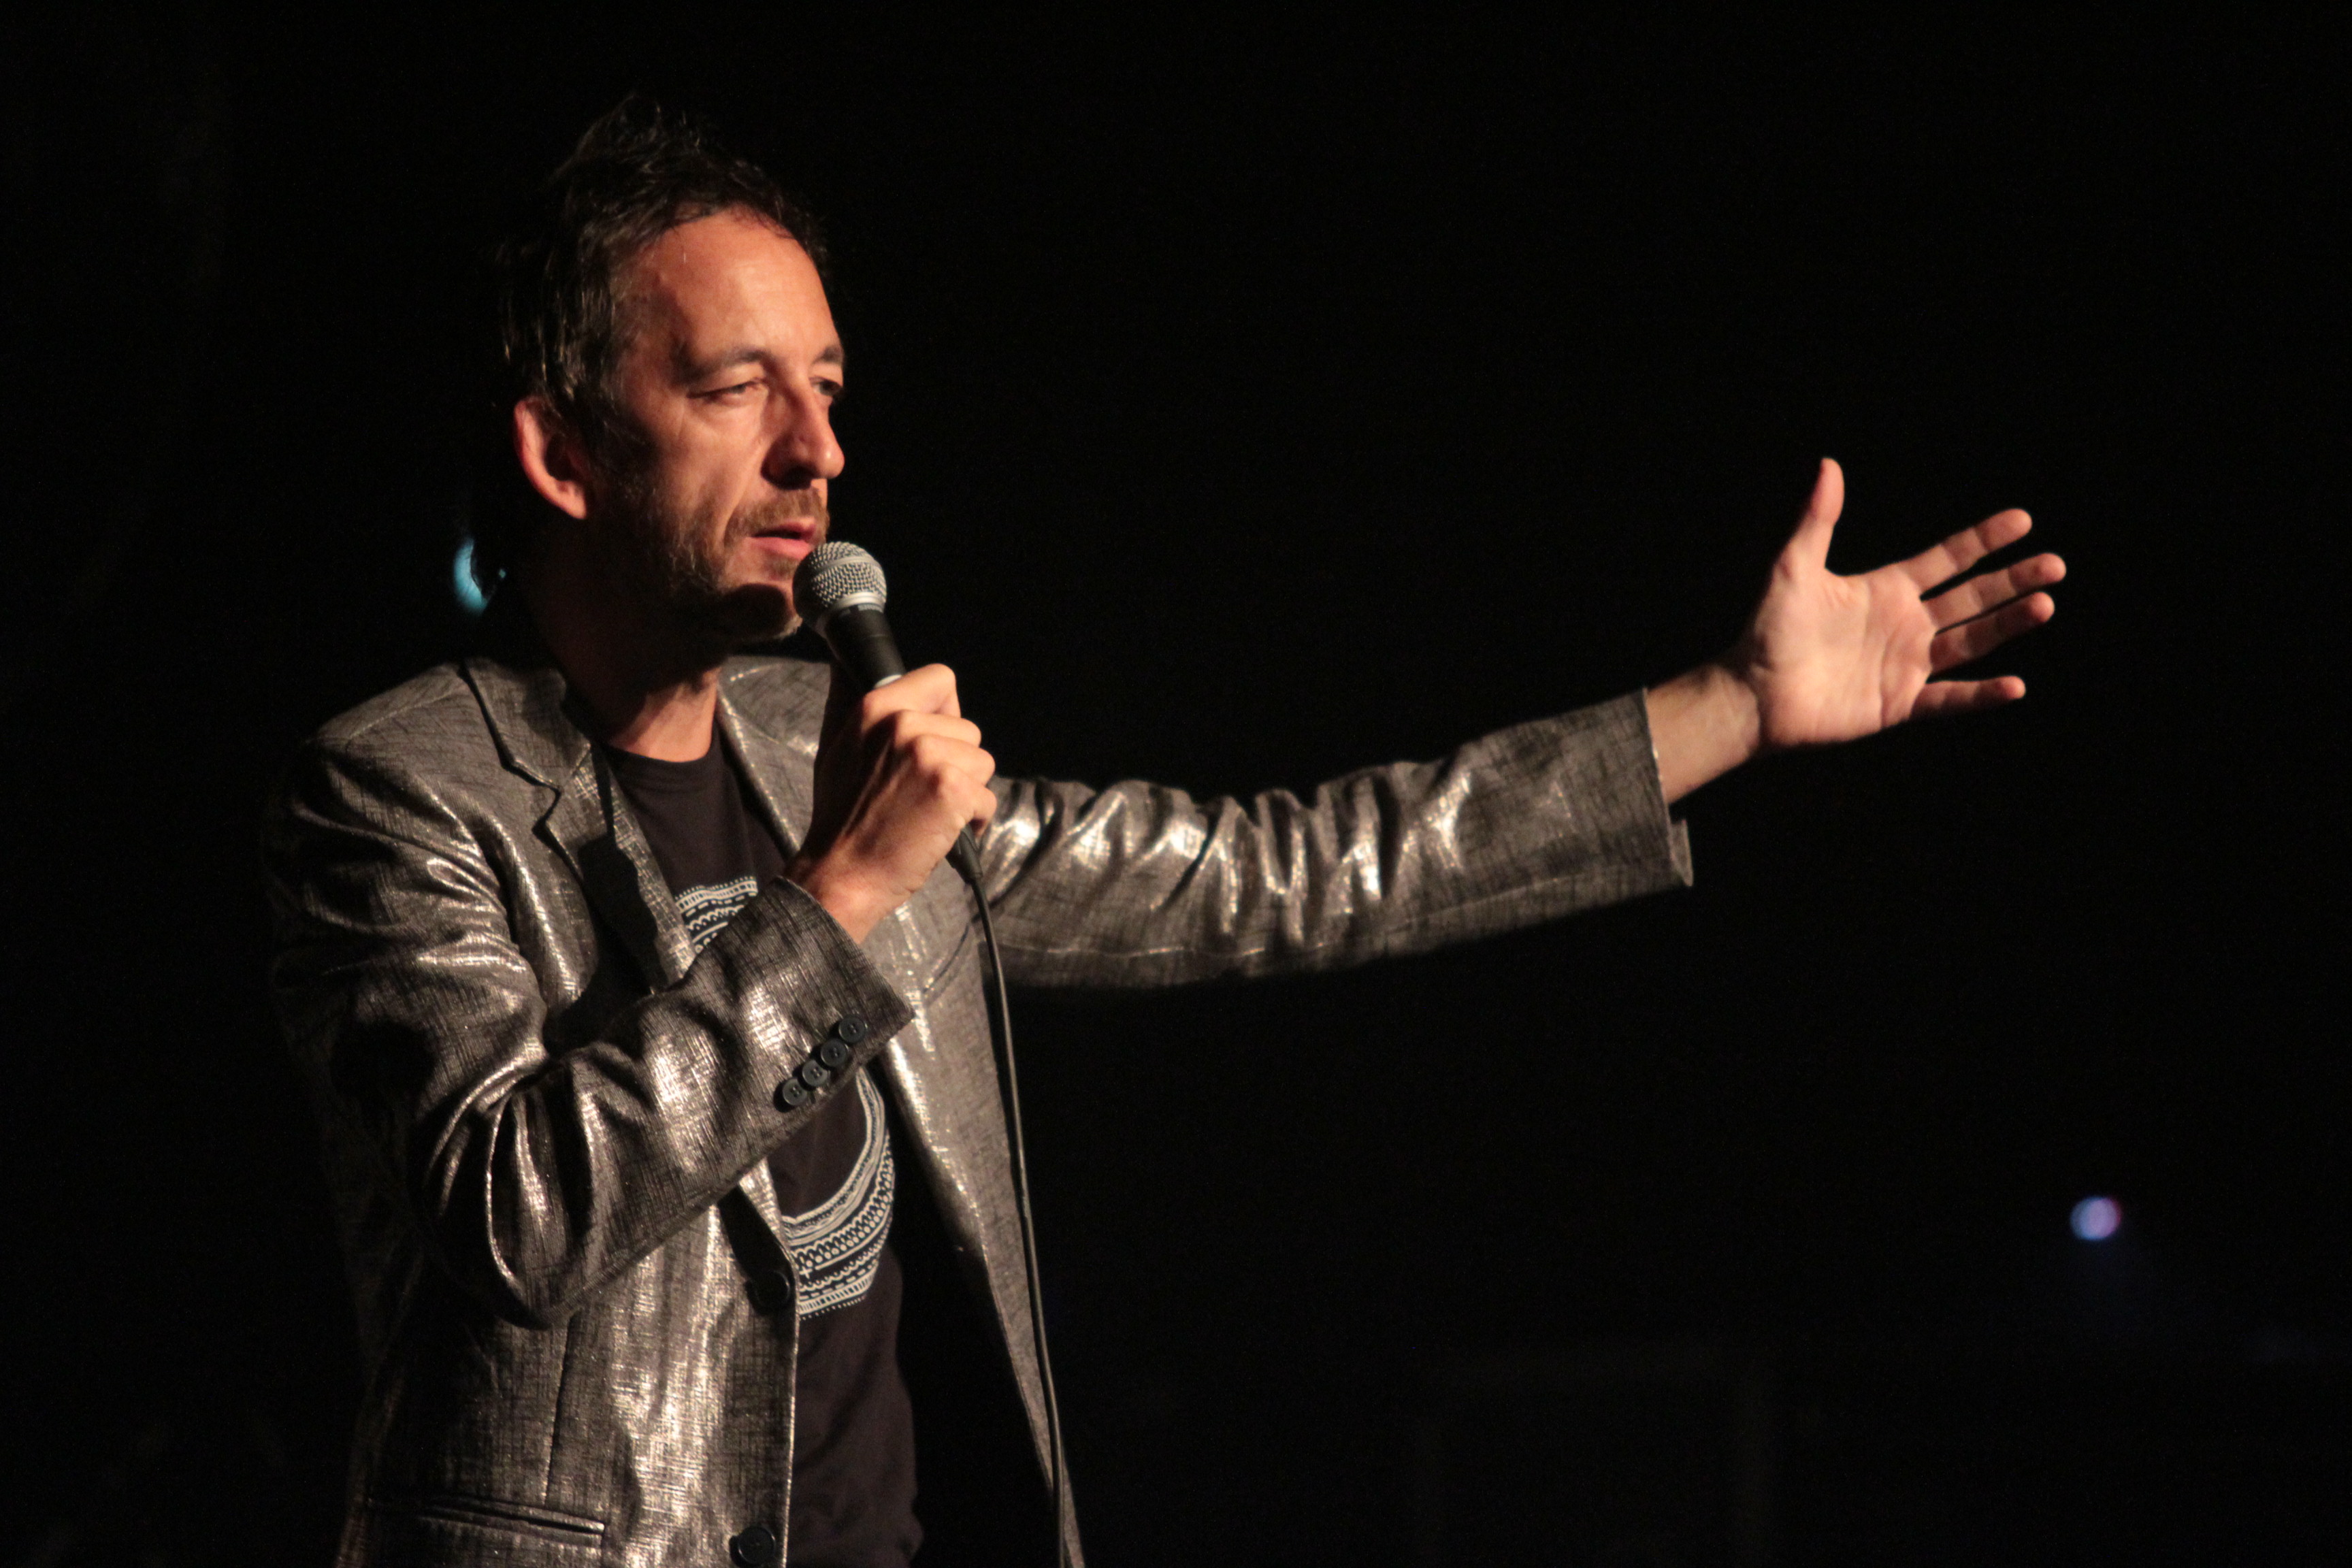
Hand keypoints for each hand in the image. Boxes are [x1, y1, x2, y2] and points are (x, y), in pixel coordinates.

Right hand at [785, 663, 997, 941]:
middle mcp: (902, 723)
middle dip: (955, 763)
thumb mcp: (836, 745)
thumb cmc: (842, 815)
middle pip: (968, 729)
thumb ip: (850, 702)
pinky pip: (987, 797)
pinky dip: (972, 821)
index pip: (941, 679)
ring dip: (965, 792)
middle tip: (919, 793)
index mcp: (875, 706)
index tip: (932, 741)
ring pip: (982, 762)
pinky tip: (940, 833)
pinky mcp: (952, 789)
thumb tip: (845, 660)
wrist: (841, 872)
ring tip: (929, 813)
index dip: (946, 712)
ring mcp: (929, 755)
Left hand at [1647, 458, 2062, 800]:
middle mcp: (1905, 625)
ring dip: (2007, 625)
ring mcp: (1906, 665)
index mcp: (1887, 589)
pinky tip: (2015, 685)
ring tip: (2045, 605)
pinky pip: (1949, 698)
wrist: (1752, 692)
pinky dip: (1980, 694)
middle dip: (2013, 581)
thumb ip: (1817, 520)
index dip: (1983, 541)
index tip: (2022, 520)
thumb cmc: (1769, 630)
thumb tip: (1828, 464)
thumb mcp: (1793, 568)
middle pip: (1972, 598)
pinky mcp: (1899, 703)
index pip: (1948, 559)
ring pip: (1971, 642)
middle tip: (2056, 565)